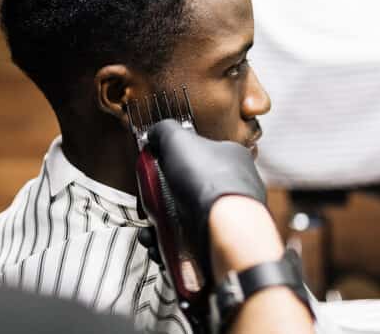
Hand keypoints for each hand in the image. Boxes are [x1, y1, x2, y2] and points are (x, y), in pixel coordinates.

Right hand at [146, 120, 266, 251]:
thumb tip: (154, 133)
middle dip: (159, 201)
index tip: (153, 170)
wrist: (224, 233)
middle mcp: (231, 189)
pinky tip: (159, 247)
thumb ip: (164, 131)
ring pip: (183, 221)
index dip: (171, 162)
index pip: (198, 155)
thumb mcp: (179, 139)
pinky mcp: (217, 245)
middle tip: (148, 205)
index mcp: (230, 159)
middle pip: (185, 191)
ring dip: (159, 228)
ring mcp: (225, 219)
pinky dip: (168, 247)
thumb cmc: (208, 183)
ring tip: (150, 233)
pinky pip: (186, 246)